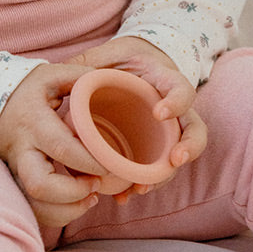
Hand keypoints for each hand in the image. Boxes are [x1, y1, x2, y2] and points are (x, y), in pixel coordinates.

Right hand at [0, 63, 105, 231]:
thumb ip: (82, 77)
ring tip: (90, 198)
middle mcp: (21, 150)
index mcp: (33, 122)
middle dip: (72, 193)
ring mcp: (14, 169)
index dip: (87, 160)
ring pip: (35, 204)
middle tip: (96, 184)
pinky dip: (57, 214)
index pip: (60, 147)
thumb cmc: (25, 88)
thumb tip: (115, 81)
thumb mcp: (52, 74)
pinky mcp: (14, 180)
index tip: (108, 163)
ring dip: (66, 211)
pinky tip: (77, 203)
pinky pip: (33, 208)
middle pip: (39, 185)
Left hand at [72, 36, 206, 179]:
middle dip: (189, 147)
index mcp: (163, 81)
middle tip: (175, 160)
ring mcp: (167, 131)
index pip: (182, 89)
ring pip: (178, 155)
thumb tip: (58, 70)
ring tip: (141, 188)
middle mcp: (173, 109)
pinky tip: (123, 195)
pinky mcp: (154, 148)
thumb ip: (87, 62)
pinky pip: (156, 169)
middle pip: (194, 129)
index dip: (177, 102)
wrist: (129, 71)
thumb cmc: (120, 61)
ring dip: (164, 175)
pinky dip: (142, 183)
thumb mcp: (106, 56)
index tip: (160, 113)